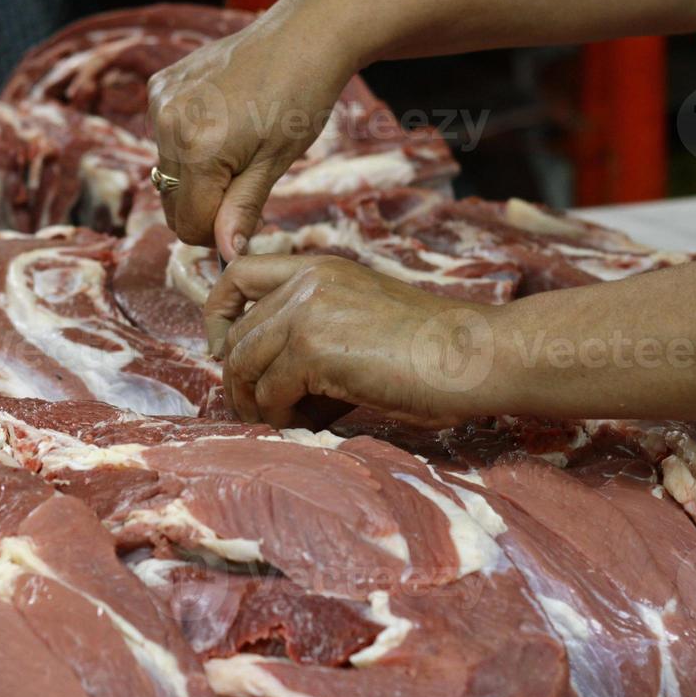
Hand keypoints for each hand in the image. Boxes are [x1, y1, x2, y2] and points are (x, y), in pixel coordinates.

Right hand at [148, 0, 361, 260]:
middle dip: (205, 207)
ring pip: (167, 171)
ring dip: (197, 176)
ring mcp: (161, 102)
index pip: (188, 222)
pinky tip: (222, 123)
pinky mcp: (161, 86)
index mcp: (198, 149)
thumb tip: (227, 253)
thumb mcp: (276, 161)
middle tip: (245, 187)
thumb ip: (243, 208)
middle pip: (172, 201)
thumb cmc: (301, 98)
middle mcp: (169, 125)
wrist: (304, 35)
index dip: (216, 232)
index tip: (244, 221)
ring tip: (238, 149)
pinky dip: (188, 144)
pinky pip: (165, 137)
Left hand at [205, 255, 504, 427]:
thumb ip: (318, 334)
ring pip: (243, 365)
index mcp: (320, 269)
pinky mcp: (314, 348)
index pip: (238, 274)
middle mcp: (308, 281)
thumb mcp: (365, 322)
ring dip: (256, 404)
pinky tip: (306, 427)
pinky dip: (280, 418)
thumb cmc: (435, 352)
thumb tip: (273, 385)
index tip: (223, 350)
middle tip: (259, 412)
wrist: (477, 355)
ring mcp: (308, 312)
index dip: (218, 313)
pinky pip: (269, 393)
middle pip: (237, 334)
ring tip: (282, 424)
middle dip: (239, 380)